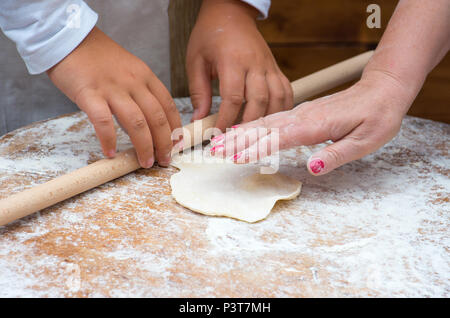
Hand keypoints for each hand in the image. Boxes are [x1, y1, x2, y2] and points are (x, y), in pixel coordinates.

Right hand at [47, 27, 180, 167]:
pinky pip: (103, 121)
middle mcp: (133, 82)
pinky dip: (109, 139)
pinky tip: (110, 152)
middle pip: (157, 117)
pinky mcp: (90, 93)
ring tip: (146, 162)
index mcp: (145, 76)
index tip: (177, 144)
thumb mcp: (128, 69)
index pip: (168, 105)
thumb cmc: (97, 57)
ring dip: (144, 146)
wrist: (68, 38)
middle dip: (164, 142)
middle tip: (164, 159)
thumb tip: (147, 122)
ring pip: (137, 122)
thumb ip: (140, 91)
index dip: (175, 127)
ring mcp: (112, 88)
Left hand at [186, 0, 292, 130]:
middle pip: (259, 101)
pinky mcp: (276, 68)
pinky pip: (286, 92)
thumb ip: (198, 91)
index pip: (233, 97)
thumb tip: (199, 120)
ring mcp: (269, 66)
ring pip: (277, 99)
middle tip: (236, 142)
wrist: (231, 13)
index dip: (226, 120)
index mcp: (233, 60)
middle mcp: (255, 64)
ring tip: (254, 135)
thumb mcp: (196, 60)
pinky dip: (282, 109)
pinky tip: (272, 121)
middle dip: (248, 126)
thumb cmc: (210, 35)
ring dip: (267, 120)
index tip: (218, 136)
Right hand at [210, 71, 415, 174]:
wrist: (381, 91)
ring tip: (218, 141)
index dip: (255, 149)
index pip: (278, 138)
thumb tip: (313, 168)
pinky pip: (270, 119)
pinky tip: (241, 130)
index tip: (234, 158)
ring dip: (239, 133)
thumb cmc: (376, 117)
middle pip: (263, 128)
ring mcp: (299, 113)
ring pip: (263, 122)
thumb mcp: (365, 141)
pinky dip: (252, 125)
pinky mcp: (299, 113)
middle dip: (236, 140)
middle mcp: (302, 116)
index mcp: (315, 125)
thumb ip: (336, 154)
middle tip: (212, 151)